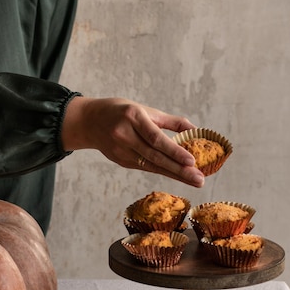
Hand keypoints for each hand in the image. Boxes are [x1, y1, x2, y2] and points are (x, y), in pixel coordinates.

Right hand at [62, 96, 203, 187]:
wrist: (90, 121)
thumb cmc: (121, 111)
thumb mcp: (144, 109)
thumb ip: (169, 121)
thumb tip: (194, 129)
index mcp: (133, 117)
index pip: (156, 138)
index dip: (174, 151)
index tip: (192, 161)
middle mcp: (125, 135)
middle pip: (155, 156)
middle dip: (180, 169)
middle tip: (199, 179)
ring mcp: (121, 151)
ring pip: (151, 165)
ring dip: (175, 174)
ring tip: (194, 180)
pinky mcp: (121, 161)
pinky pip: (145, 167)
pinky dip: (162, 171)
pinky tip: (177, 176)